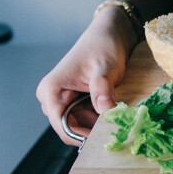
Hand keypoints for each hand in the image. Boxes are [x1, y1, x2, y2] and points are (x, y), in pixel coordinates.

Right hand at [36, 8, 136, 144]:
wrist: (109, 34)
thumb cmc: (102, 46)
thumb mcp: (104, 69)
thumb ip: (102, 91)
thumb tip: (106, 113)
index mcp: (51, 91)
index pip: (62, 126)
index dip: (83, 137)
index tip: (106, 139)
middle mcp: (54, 99)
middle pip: (72, 129)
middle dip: (95, 134)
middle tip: (119, 134)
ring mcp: (66, 102)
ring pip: (83, 127)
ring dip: (101, 128)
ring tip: (121, 126)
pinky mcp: (79, 102)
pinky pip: (90, 120)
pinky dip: (103, 121)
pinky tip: (118, 119)